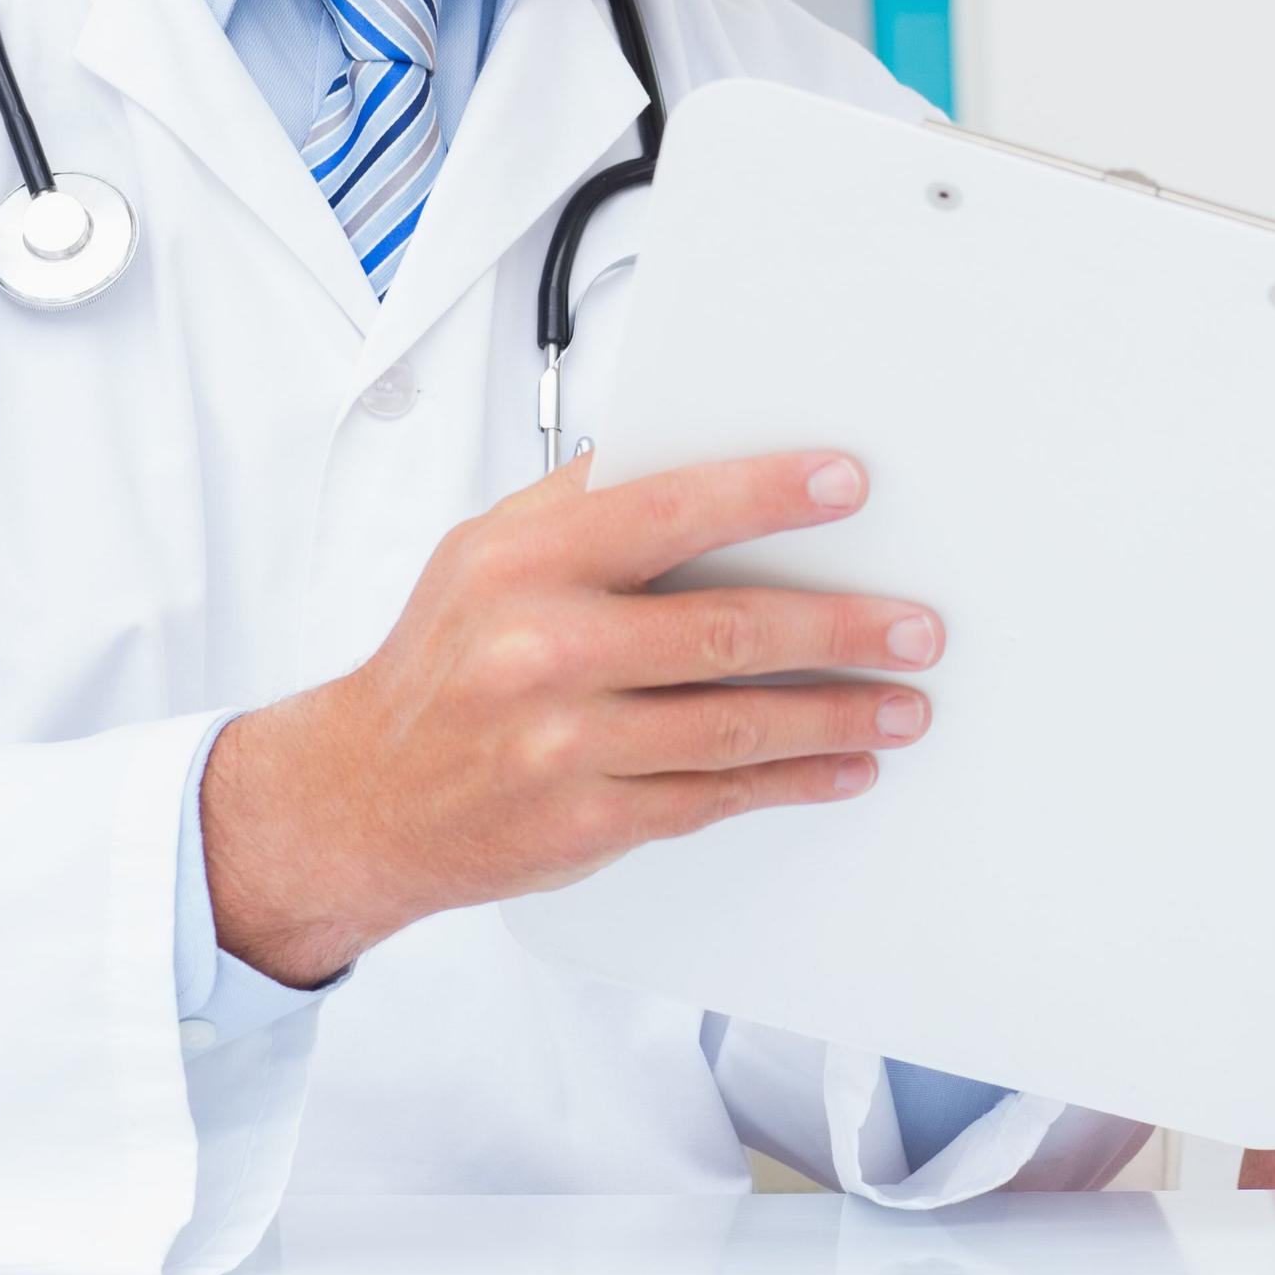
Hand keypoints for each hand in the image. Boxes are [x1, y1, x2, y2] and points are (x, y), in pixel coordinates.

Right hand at [198, 451, 942, 987]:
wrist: (358, 797)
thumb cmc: (442, 661)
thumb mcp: (484, 553)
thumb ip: (584, 506)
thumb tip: (700, 454)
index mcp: (527, 563)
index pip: (670, 511)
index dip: (768, 494)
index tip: (849, 485)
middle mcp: (543, 650)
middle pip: (727, 632)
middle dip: (841, 629)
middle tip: (916, 626)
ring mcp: (565, 744)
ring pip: (735, 726)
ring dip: (838, 716)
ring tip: (904, 703)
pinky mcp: (585, 821)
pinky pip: (714, 797)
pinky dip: (793, 782)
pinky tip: (843, 767)